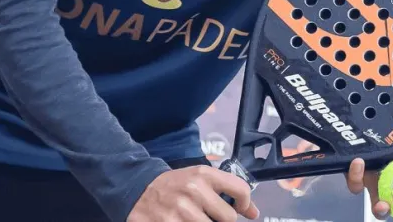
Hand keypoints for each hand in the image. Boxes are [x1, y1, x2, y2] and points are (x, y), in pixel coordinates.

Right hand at [128, 165, 259, 221]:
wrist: (138, 189)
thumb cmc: (175, 185)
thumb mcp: (199, 179)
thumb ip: (226, 191)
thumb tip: (254, 214)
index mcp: (204, 174)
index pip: (240, 189)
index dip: (246, 204)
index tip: (242, 210)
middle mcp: (194, 191)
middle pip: (229, 218)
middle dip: (224, 221)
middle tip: (212, 216)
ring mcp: (181, 211)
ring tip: (197, 219)